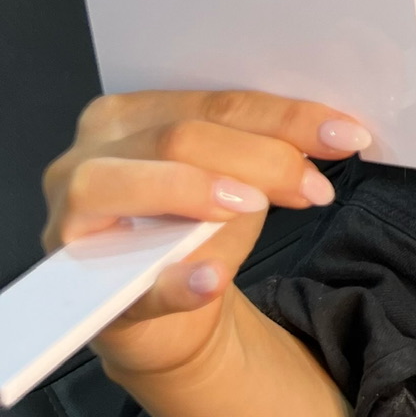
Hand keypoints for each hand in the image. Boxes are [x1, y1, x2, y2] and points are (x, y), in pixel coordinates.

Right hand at [42, 90, 370, 380]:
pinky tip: (211, 279)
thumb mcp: (236, 184)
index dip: (285, 118)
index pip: (214, 104)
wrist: (164, 311)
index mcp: (128, 117)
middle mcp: (88, 155)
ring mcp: (70, 220)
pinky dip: (173, 281)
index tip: (344, 135)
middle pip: (179, 137)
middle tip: (316, 185)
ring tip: (256, 206)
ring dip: (201, 192)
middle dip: (261, 158)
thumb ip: (262, 154)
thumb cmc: (194, 232)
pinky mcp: (78, 289)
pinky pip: (126, 280)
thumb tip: (322, 135)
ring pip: (134, 183)